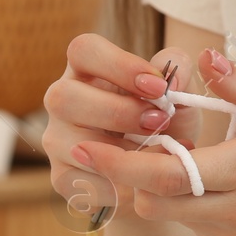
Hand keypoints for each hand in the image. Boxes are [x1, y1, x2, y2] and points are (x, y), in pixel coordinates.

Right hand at [41, 33, 201, 221]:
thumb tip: (172, 78)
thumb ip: (179, 72)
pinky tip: (141, 183)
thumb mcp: (178, 92)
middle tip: (158, 122)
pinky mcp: (61, 176)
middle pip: (65, 97)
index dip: (119, 65)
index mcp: (87, 69)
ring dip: (119, 153)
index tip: (158, 86)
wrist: (159, 170)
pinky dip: (118, 186)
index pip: (84, 50)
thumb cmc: (164, 120)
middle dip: (117, 112)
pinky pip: (81, 182)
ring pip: (72, 143)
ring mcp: (56, 139)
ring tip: (154, 155)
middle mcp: (62, 99)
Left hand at [71, 48, 235, 235]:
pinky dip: (196, 211)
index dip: (117, 164)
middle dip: (134, 176)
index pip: (166, 174)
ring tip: (196, 162)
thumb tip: (201, 60)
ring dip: (169, 191)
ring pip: (176, 218)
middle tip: (130, 145)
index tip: (82, 149)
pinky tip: (225, 191)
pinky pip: (199, 233)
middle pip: (157, 202)